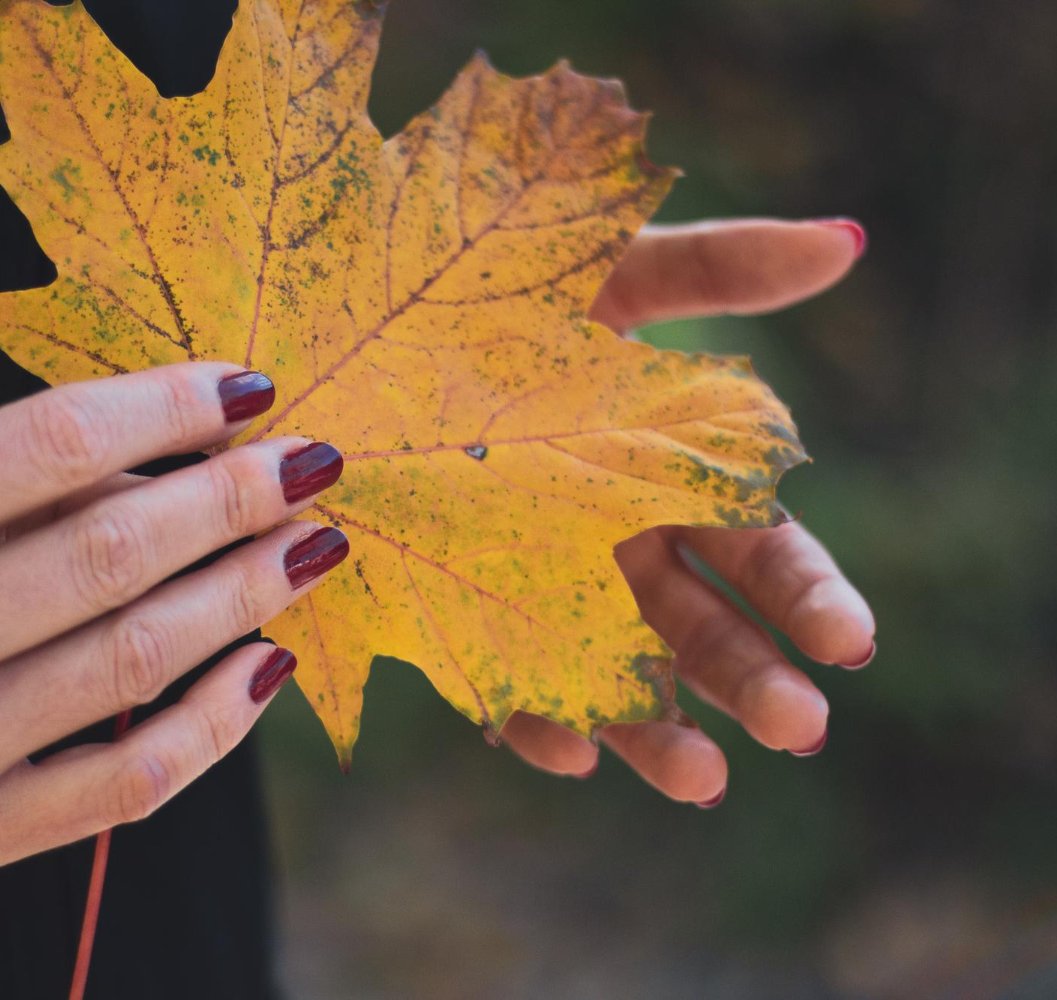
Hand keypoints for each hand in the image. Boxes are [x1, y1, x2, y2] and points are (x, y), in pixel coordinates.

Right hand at [0, 363, 348, 890]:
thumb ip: (1, 481)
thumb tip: (163, 474)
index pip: (58, 442)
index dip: (172, 407)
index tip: (252, 389)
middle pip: (118, 549)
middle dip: (238, 498)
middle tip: (313, 465)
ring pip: (139, 658)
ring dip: (249, 593)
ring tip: (312, 545)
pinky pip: (127, 782)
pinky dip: (215, 724)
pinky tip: (268, 663)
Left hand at [501, 218, 875, 804]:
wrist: (344, 331)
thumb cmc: (485, 292)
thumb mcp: (600, 268)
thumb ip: (713, 267)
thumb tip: (849, 240)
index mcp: (666, 475)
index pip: (759, 549)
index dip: (807, 594)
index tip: (851, 643)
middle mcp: (611, 544)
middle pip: (701, 629)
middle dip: (753, 676)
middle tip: (800, 727)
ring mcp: (536, 590)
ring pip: (615, 679)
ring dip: (660, 733)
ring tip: (704, 781)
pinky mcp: (456, 621)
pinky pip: (500, 687)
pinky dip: (534, 722)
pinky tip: (562, 750)